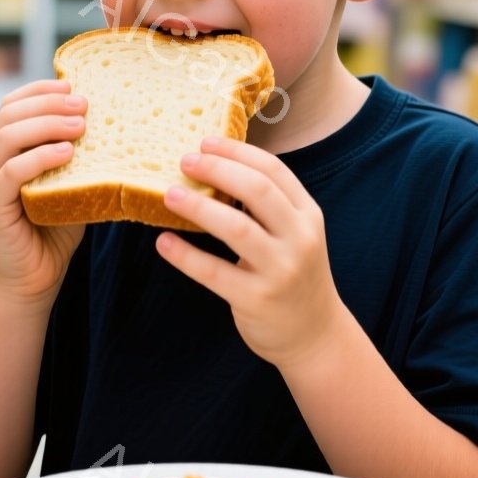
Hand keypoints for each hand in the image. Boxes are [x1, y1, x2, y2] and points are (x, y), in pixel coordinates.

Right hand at [0, 79, 88, 310]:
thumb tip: (112, 122)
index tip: (73, 85)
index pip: (12, 104)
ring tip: (80, 125)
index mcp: (0, 150)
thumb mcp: (68, 183)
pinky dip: (40, 157)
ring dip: (47, 124)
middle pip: (9, 113)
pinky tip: (67, 153)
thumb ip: (76, 156)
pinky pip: (12, 172)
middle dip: (48, 102)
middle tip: (84, 103)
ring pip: (8, 136)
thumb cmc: (54, 232)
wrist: (32, 281)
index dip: (40, 90)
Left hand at [155, 136, 352, 370]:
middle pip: (257, 190)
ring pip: (236, 228)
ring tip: (169, 194)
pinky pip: (214, 272)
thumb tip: (214, 169)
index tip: (206, 142)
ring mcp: (280, 270)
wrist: (314, 336)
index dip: (237, 152)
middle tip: (184, 161)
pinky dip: (185, 255)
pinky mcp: (257, 299)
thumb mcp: (294, 235)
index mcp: (308, 215)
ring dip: (198, 207)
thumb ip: (267, 207)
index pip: (274, 170)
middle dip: (217, 169)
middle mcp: (299, 239)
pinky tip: (163, 242)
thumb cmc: (294, 276)